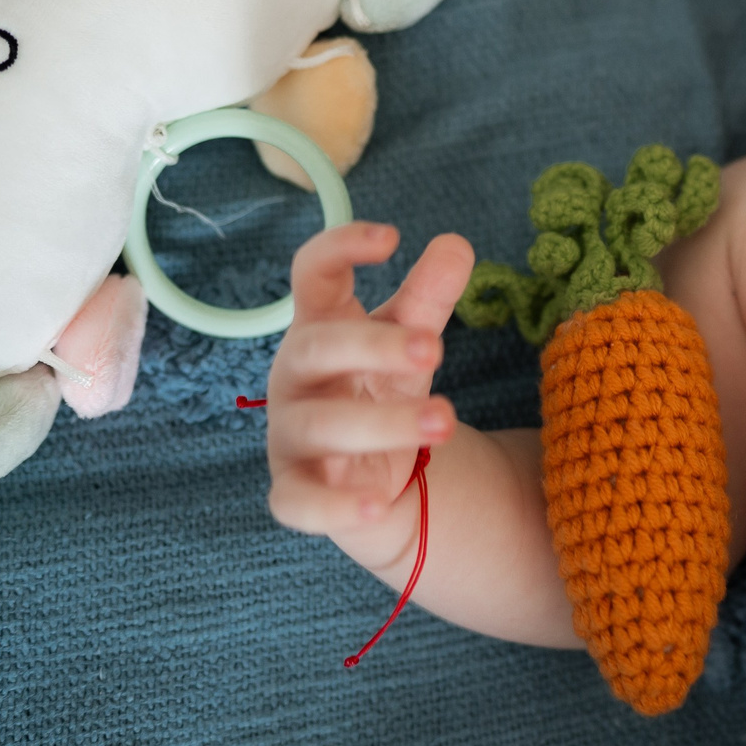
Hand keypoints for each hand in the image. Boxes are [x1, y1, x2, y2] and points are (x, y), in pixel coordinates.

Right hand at [264, 222, 474, 545]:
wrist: (372, 470)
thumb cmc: (379, 385)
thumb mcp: (408, 338)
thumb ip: (429, 295)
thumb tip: (455, 244)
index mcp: (319, 326)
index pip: (311, 274)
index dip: (341, 247)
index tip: (391, 238)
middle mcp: (295, 376)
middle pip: (316, 347)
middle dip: (373, 346)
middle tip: (434, 348)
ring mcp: (290, 435)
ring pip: (321, 425)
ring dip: (384, 423)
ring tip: (445, 422)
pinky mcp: (295, 491)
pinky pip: (300, 503)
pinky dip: (334, 507)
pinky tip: (376, 504)